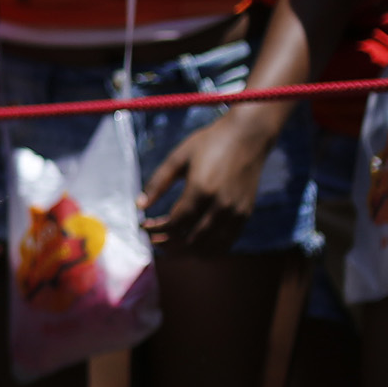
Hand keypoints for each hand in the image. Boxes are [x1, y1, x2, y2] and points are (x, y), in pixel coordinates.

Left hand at [140, 107, 279, 251]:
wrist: (248, 136)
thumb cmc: (210, 143)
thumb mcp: (178, 157)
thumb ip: (158, 182)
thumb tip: (139, 206)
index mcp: (201, 190)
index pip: (174, 224)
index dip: (156, 230)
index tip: (142, 227)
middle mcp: (221, 205)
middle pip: (190, 240)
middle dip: (167, 243)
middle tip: (153, 239)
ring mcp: (235, 212)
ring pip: (209, 247)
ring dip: (186, 251)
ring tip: (170, 244)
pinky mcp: (245, 214)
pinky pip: (226, 242)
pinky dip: (208, 249)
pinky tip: (193, 244)